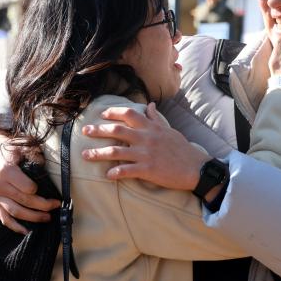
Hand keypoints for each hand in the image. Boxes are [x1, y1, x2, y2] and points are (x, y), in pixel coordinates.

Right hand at [0, 134, 60, 233]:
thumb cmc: (8, 149)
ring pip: (15, 212)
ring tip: (47, 218)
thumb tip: (45, 165)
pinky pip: (4, 218)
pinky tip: (27, 231)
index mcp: (6, 172)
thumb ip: (34, 155)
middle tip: (56, 206)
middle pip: (24, 201)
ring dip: (33, 218)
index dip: (38, 190)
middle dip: (42, 206)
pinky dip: (15, 226)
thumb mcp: (21, 146)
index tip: (49, 189)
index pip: (26, 188)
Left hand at [82, 103, 210, 191]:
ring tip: (85, 155)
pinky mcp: (148, 170)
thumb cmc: (183, 149)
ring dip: (98, 153)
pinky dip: (115, 172)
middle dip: (98, 130)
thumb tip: (149, 105)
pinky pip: (127, 170)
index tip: (101, 114)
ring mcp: (146, 154)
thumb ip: (156, 118)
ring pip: (116, 151)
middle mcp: (146, 138)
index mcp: (151, 127)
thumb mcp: (169, 130)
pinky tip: (107, 175)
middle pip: (117, 130)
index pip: (128, 114)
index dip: (113, 112)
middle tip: (85, 131)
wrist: (196, 167)